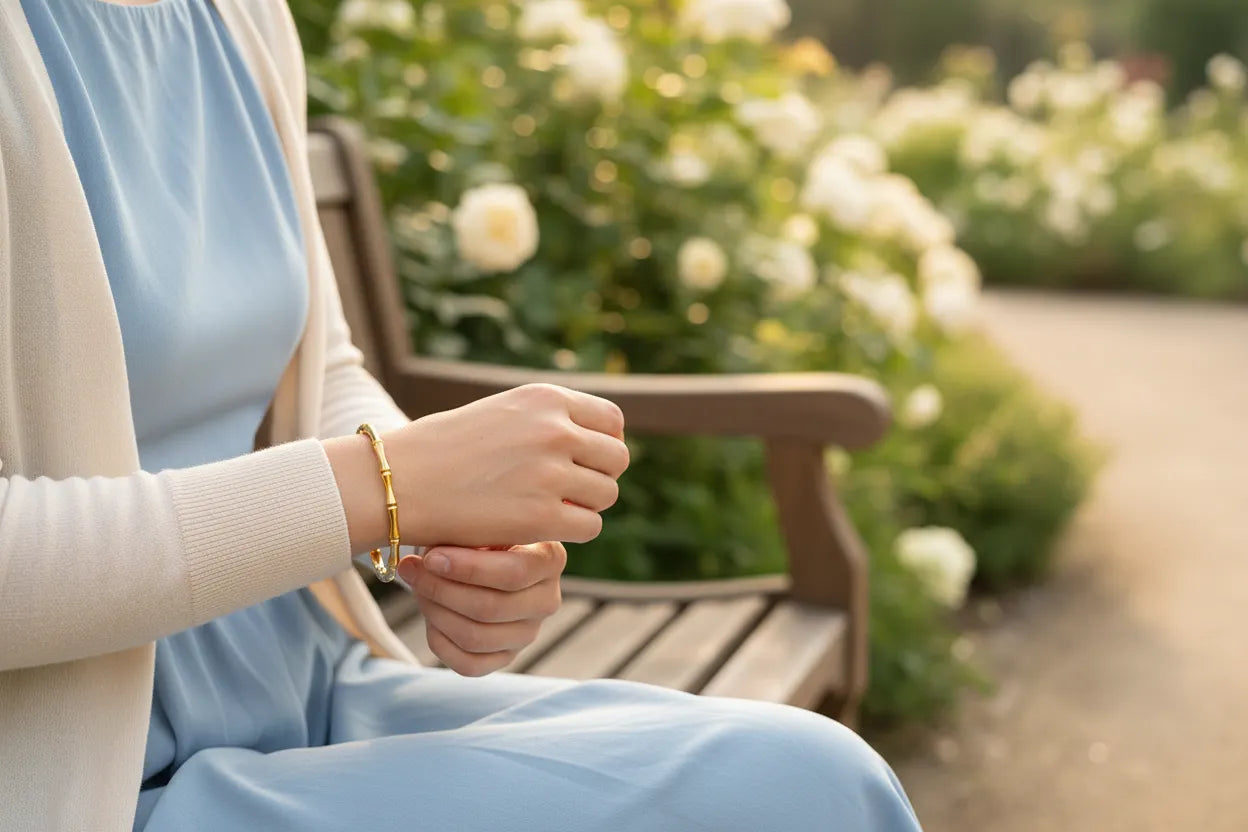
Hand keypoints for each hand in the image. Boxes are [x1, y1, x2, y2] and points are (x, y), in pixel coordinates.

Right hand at [327, 384, 628, 551]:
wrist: (397, 482)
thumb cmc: (443, 450)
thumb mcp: (501, 413)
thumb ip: (547, 421)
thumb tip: (597, 441)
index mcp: (546, 398)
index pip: (612, 422)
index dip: (603, 445)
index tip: (583, 463)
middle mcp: (555, 429)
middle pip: (616, 459)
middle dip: (598, 477)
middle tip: (568, 492)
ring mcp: (551, 473)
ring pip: (606, 495)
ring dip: (585, 506)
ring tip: (549, 509)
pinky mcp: (542, 517)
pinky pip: (588, 526)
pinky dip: (571, 532)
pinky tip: (541, 529)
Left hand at [397, 543, 565, 675]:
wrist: (478, 555)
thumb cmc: (478, 533)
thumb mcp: (481, 522)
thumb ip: (466, 531)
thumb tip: (431, 557)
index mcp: (550, 559)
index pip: (514, 573)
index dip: (468, 569)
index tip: (431, 557)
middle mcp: (547, 600)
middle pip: (490, 608)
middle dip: (442, 589)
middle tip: (413, 570)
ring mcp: (528, 634)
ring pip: (476, 637)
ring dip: (435, 612)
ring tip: (417, 586)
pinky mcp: (506, 657)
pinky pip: (469, 664)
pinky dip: (440, 641)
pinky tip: (429, 615)